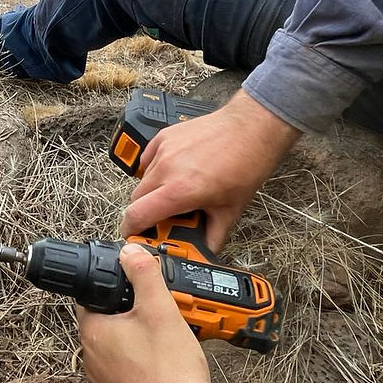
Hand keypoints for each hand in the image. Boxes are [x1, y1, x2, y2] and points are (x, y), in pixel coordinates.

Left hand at [78, 243, 221, 382]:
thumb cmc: (171, 373)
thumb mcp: (161, 310)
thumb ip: (143, 275)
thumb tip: (130, 252)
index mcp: (94, 334)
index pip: (90, 299)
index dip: (111, 288)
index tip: (130, 286)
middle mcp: (92, 360)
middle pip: (105, 323)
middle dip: (129, 314)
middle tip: (156, 311)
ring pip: (117, 349)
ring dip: (136, 340)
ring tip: (165, 338)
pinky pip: (126, 373)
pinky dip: (142, 364)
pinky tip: (165, 364)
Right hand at [120, 90, 299, 250]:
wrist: (251, 129)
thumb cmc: (245, 163)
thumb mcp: (231, 210)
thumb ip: (213, 237)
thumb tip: (204, 253)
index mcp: (180, 191)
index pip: (136, 215)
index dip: (130, 230)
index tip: (135, 236)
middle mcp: (167, 169)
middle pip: (135, 199)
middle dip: (144, 212)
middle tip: (163, 217)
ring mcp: (163, 150)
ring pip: (143, 180)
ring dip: (152, 192)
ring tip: (175, 193)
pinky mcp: (164, 137)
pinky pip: (147, 159)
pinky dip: (154, 170)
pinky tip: (173, 173)